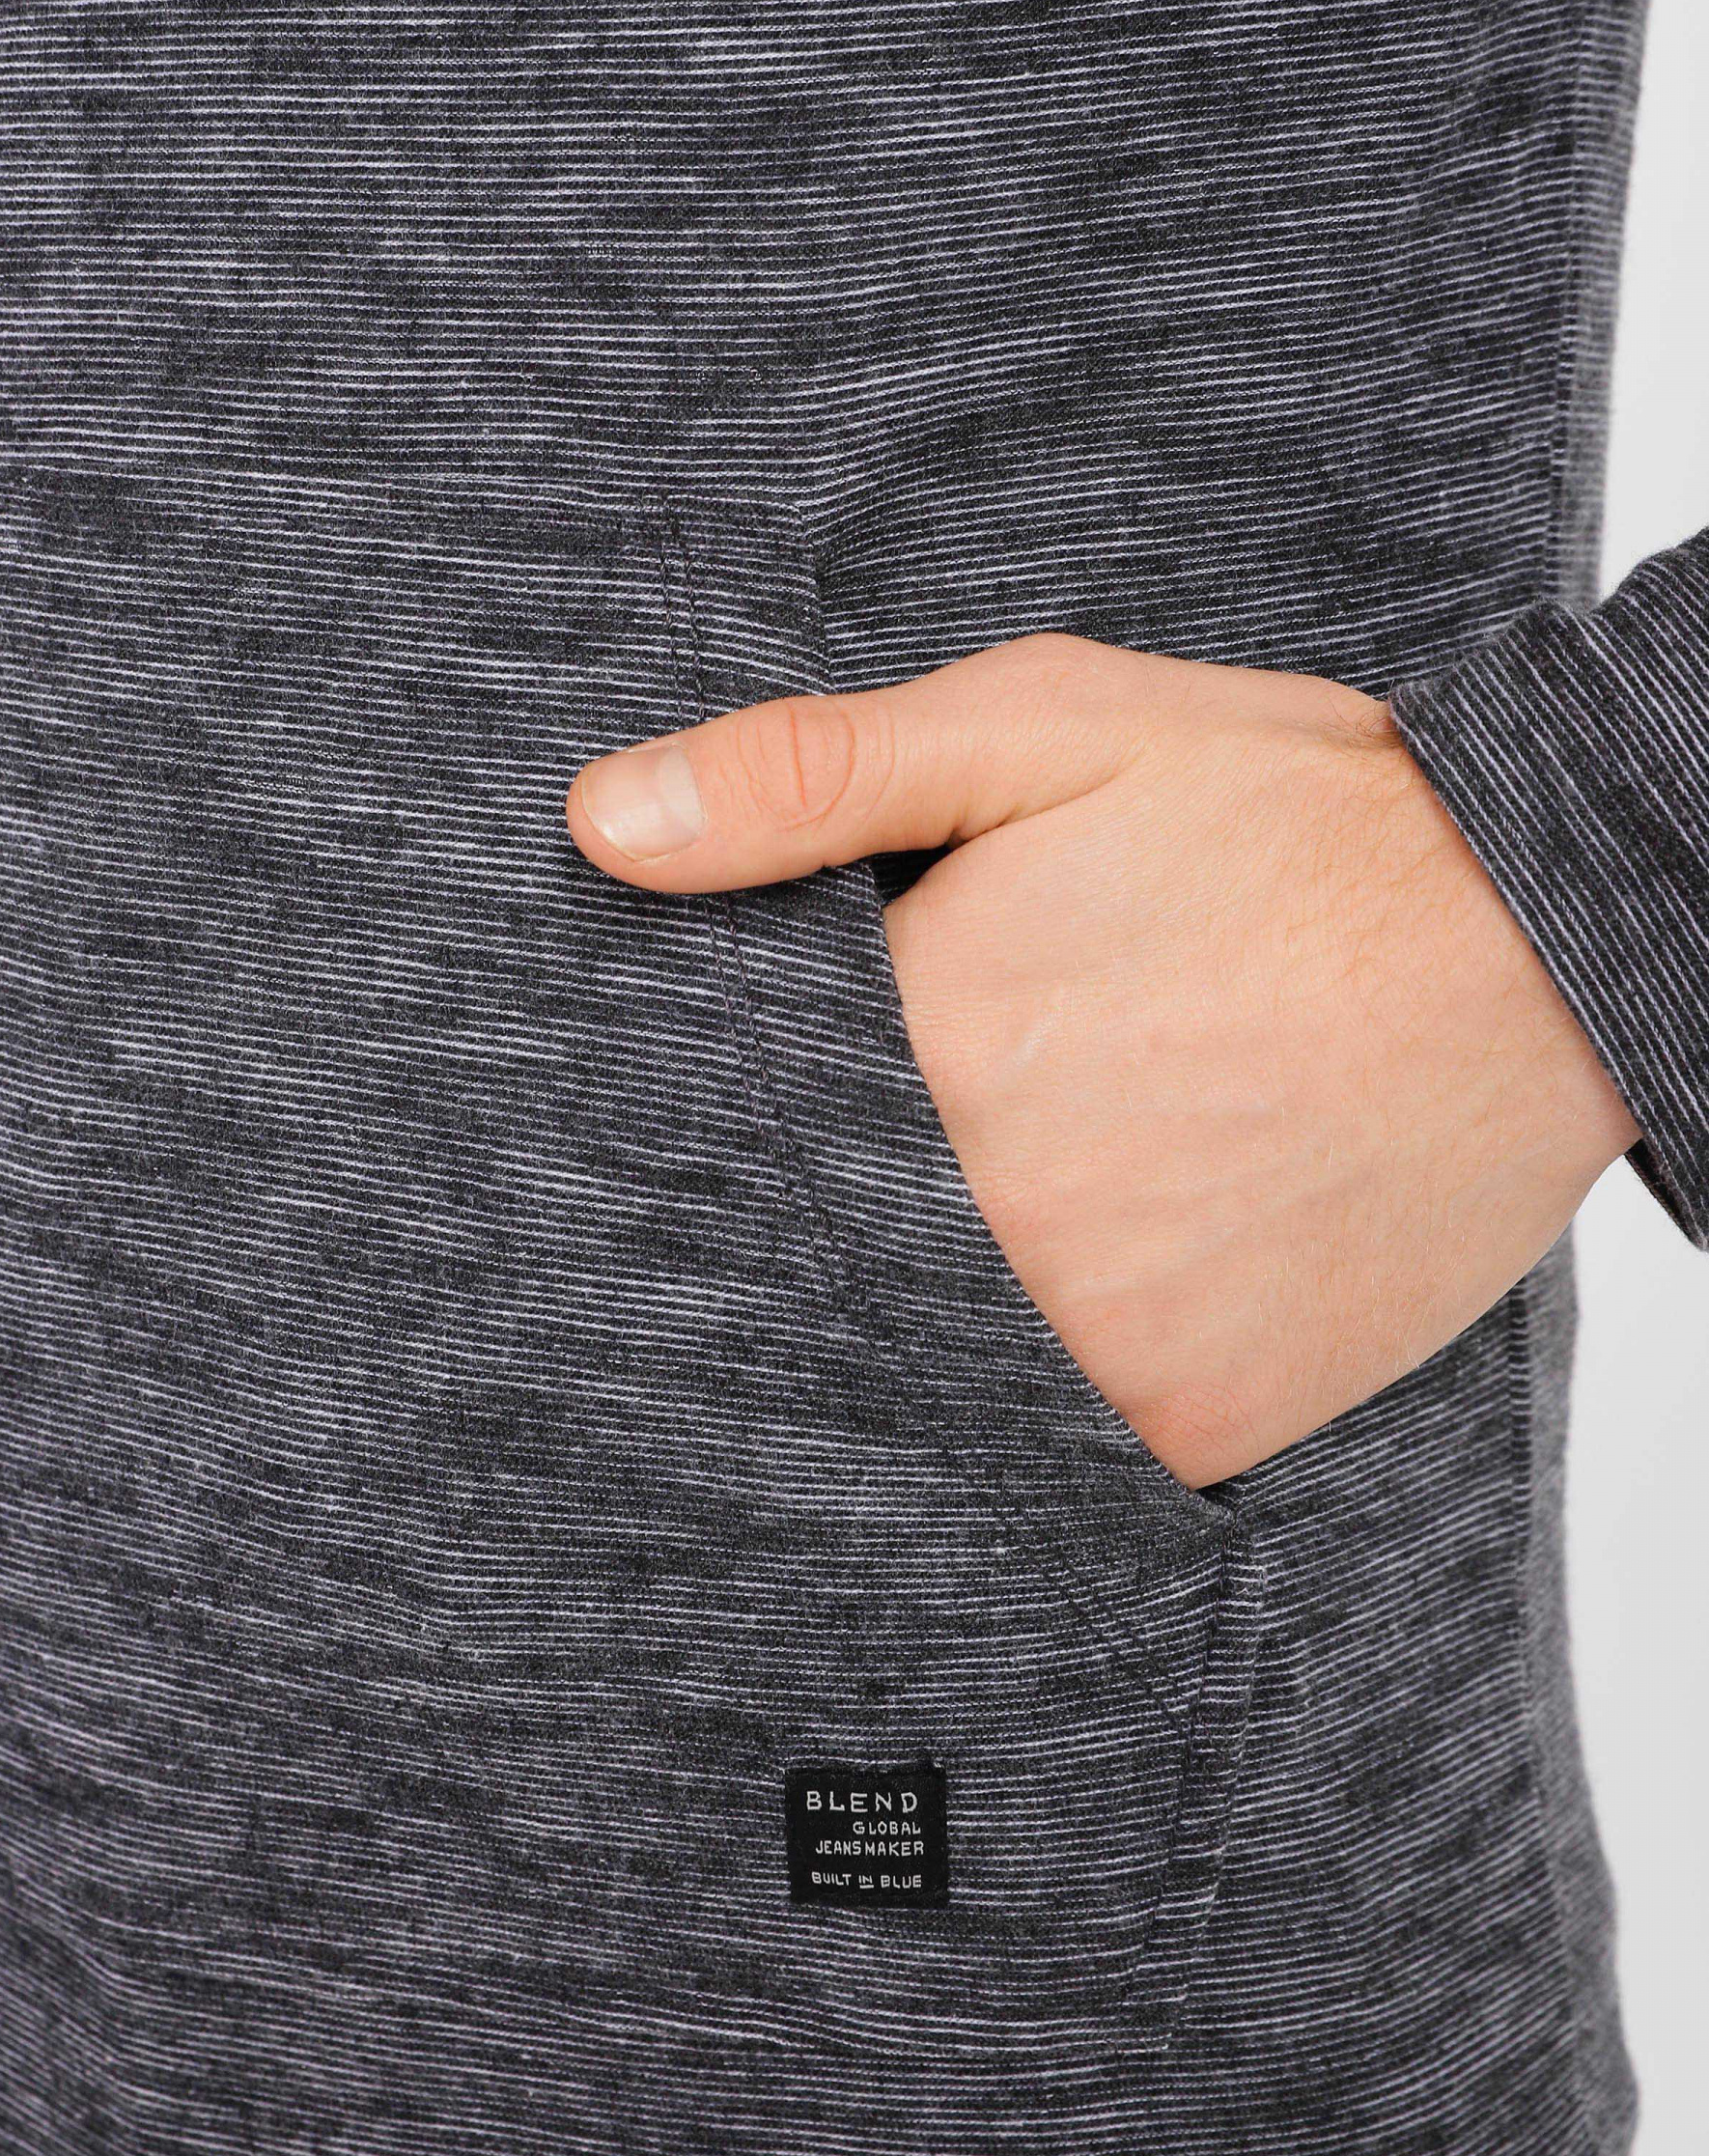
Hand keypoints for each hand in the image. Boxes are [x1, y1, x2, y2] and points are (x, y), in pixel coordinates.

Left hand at [565, 634, 1637, 1485]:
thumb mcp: (1047, 725)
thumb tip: (600, 823)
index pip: (732, 1119)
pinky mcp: (1195, 1427)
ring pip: (922, 1351)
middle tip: (946, 1119)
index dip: (729, 1102)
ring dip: (934, 1289)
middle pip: (817, 1246)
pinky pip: (1051, 1430)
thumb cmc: (1298, 820)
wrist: (1554, 947)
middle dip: (828, 1195)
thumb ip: (812, 776)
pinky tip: (1096, 1264)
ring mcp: (1096, 1345)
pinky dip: (1044, 1367)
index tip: (761, 1083)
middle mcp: (993, 1225)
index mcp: (928, 1051)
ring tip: (1034, 1184)